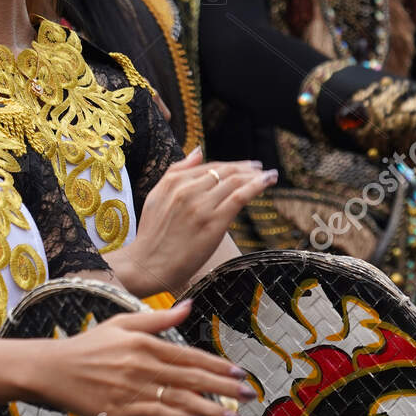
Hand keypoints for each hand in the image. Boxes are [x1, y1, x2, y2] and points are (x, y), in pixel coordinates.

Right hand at [41, 300, 246, 415]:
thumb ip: (157, 318)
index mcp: (143, 343)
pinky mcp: (122, 408)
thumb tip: (188, 305)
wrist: (52, 369)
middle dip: (223, 387)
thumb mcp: (121, 323)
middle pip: (191, 377)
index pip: (189, 355)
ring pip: (179, 398)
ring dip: (209, 408)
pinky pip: (157, 414)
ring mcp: (132, 388)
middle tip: (247, 394)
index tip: (239, 372)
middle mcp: (141, 364)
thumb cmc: (88, 346)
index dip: (217, 365)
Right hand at [116, 150, 275, 294]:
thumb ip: (177, 171)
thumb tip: (198, 151)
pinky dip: (256, 186)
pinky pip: (239, 197)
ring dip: (255, 175)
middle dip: (245, 168)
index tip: (245, 166)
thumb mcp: (157, 195)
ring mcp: (202, 206)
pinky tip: (267, 182)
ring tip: (268, 175)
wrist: (148, 264)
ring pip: (234, 182)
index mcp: (174, 182)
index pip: (209, 166)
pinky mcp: (214, 223)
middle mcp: (188, 190)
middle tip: (259, 168)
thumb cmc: (153, 234)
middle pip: (224, 171)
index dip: (230, 164)